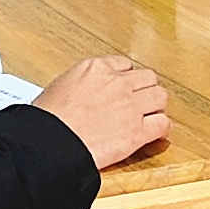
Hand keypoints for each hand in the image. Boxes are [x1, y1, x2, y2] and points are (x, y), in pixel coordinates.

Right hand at [34, 53, 168, 168]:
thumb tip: (82, 94)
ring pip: (160, 96)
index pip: (124, 64)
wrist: (49, 143)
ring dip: (156, 106)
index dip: (126, 78)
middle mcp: (117, 83)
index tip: (124, 87)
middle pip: (148, 77)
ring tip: (150, 115)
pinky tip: (156, 133)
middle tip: (141, 100)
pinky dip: (162, 129)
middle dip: (145, 89)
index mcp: (95, 68)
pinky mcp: (137, 132)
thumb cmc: (47, 121)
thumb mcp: (59, 88)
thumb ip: (79, 85)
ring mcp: (130, 106)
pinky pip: (162, 124)